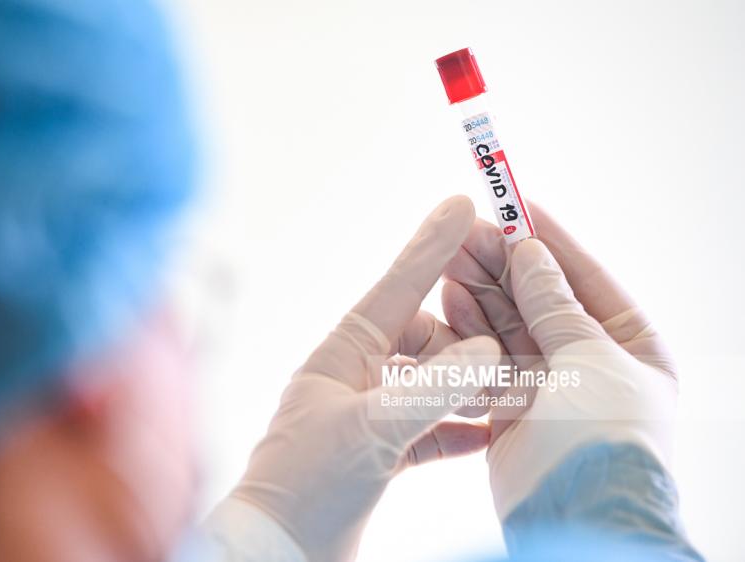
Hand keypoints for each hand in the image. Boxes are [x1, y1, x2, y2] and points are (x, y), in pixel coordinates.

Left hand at [229, 196, 499, 561]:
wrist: (278, 553)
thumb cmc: (306, 486)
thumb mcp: (372, 428)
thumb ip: (434, 388)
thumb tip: (490, 354)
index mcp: (342, 353)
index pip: (398, 286)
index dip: (433, 246)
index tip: (464, 204)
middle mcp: (356, 376)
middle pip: (426, 338)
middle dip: (468, 341)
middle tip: (512, 342)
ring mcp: (369, 415)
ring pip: (433, 384)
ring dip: (470, 388)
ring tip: (513, 390)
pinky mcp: (381, 455)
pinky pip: (432, 429)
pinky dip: (460, 429)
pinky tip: (491, 433)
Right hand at [441, 203, 676, 519]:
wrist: (578, 520)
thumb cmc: (604, 441)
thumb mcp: (591, 360)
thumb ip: (554, 305)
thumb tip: (531, 253)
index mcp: (630, 345)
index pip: (585, 278)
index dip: (549, 240)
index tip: (514, 204)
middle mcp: (590, 361)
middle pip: (539, 298)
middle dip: (503, 264)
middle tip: (464, 229)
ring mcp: (548, 385)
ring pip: (508, 325)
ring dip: (481, 290)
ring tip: (449, 256)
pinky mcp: (510, 408)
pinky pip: (486, 357)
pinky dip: (468, 331)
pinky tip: (449, 300)